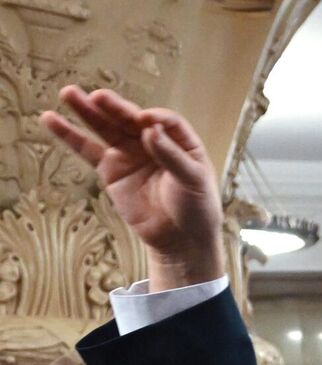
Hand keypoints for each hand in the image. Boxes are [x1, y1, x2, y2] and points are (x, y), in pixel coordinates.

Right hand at [41, 87, 225, 289]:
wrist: (181, 240)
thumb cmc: (197, 209)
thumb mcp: (194, 180)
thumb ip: (172, 156)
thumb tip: (149, 129)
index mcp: (181, 141)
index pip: (165, 121)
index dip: (154, 119)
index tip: (144, 120)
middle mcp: (153, 142)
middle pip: (131, 119)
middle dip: (115, 108)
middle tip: (98, 96)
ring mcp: (130, 154)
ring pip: (106, 128)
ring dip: (87, 111)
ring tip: (68, 93)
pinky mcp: (111, 170)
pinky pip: (88, 149)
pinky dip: (70, 135)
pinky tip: (51, 120)